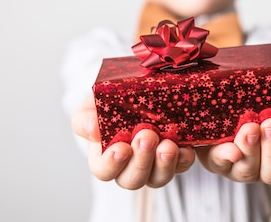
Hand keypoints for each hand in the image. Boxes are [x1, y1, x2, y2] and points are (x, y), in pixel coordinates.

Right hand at [71, 95, 195, 188]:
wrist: (135, 91)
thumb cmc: (110, 102)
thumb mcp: (93, 104)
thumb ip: (85, 118)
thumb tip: (91, 130)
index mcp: (105, 157)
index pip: (104, 171)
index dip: (112, 164)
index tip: (121, 148)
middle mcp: (129, 166)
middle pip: (132, 180)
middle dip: (141, 161)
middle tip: (147, 137)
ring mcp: (153, 165)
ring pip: (158, 178)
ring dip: (163, 164)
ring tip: (168, 144)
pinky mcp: (175, 159)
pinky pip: (181, 167)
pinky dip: (183, 160)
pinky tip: (185, 148)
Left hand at [194, 90, 270, 183]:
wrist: (233, 91)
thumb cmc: (266, 99)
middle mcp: (264, 167)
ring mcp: (239, 167)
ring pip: (248, 172)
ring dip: (251, 150)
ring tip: (250, 129)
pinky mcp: (215, 159)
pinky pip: (219, 162)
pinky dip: (225, 156)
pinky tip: (231, 150)